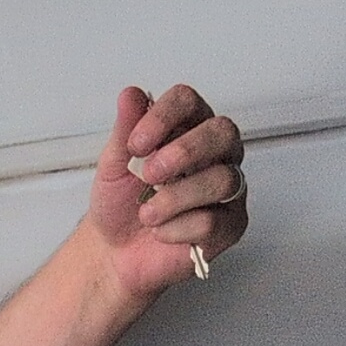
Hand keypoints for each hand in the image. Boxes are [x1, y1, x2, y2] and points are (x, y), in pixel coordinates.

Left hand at [84, 82, 247, 300]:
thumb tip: (131, 94)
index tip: (135, 144)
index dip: (163, 117)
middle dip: (184, 152)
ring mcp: (227, 188)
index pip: (188, 101)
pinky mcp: (231, 224)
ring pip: (222, 180)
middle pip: (223, 131)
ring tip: (147, 213)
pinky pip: (215, 221)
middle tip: (149, 174)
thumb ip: (125, 129)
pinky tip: (161, 231)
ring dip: (176, 198)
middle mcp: (215, 153)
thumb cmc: (121, 203)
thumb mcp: (114, 164)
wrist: (115, 251)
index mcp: (187, 128)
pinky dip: (179, 228)